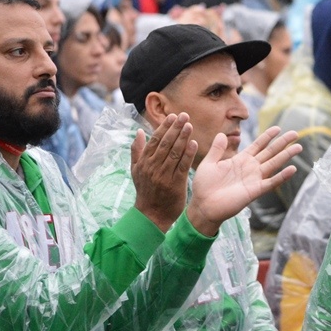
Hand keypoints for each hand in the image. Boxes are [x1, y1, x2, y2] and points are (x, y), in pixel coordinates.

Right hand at [131, 113, 197, 231]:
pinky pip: (182, 166)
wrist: (152, 215)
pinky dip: (188, 154)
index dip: (164, 127)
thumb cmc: (145, 191)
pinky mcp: (175, 184)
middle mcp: (152, 167)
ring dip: (182, 138)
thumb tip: (140, 131)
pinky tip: (194, 143)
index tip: (172, 116)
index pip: (154, 141)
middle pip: (165, 144)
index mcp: (144, 163)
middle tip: (184, 115)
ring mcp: (163, 176)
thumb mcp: (136, 171)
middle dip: (175, 128)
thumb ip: (137, 151)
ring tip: (189, 125)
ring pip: (174, 153)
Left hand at [186, 126, 301, 236]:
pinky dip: (282, 176)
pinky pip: (271, 182)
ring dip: (286, 156)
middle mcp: (250, 168)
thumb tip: (221, 133)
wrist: (203, 205)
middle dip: (283, 143)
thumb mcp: (209, 163)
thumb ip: (217, 149)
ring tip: (299, 147)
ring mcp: (254, 179)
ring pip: (274, 164)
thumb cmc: (204, 186)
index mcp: (240, 160)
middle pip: (270, 152)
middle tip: (296, 133)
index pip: (258, 145)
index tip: (278, 128)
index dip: (268, 137)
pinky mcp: (254, 191)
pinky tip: (292, 169)